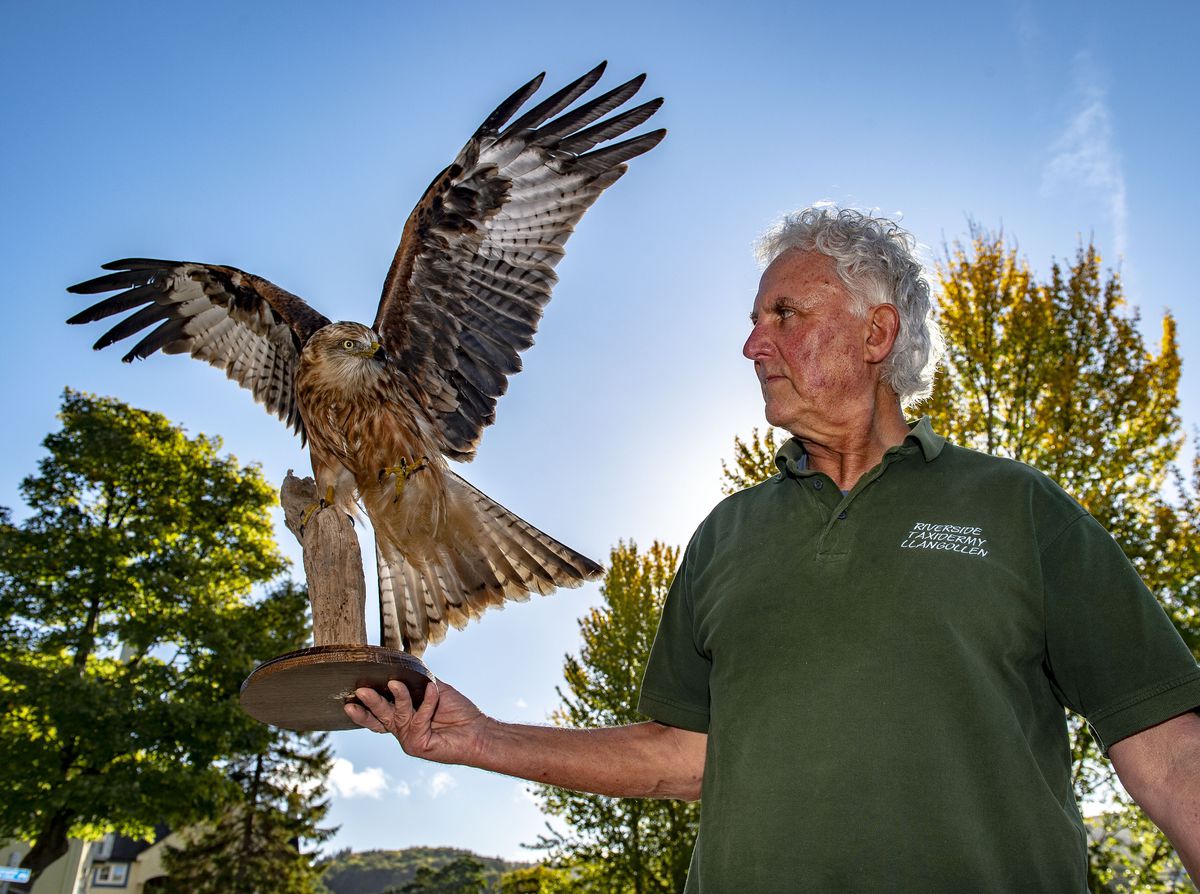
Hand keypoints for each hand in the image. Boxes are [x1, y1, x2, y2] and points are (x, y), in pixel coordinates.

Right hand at [344, 678, 490, 765]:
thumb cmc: (458, 711)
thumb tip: (404, 664)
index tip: (348, 697)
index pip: (377, 713)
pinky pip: (419, 719)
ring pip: (396, 716)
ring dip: (397, 698)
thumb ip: (418, 680)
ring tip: (394, 684)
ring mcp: (408, 739)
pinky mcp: (418, 745)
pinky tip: (434, 690)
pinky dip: (427, 703)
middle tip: (359, 690)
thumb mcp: (434, 689)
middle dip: (369, 703)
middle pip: (380, 716)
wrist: (477, 730)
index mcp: (402, 718)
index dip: (362, 708)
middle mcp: (401, 730)